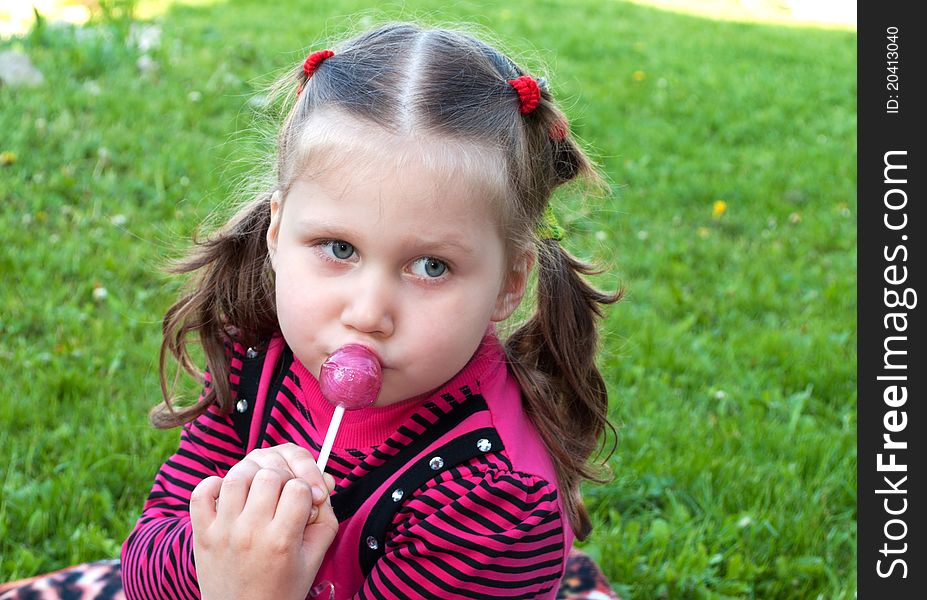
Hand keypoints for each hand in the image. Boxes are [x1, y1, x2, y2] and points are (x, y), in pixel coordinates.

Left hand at [190, 444, 338, 599]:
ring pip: (238, 476)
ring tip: (259, 490)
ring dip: (253, 476)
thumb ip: (325, 521)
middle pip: (269, 475)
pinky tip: (231, 495)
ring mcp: (222, 531)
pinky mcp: (202, 533)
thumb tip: (321, 489)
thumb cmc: (280, 590)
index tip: (304, 503)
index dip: (306, 489)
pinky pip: (201, 492)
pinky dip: (214, 484)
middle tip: (284, 494)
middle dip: (283, 478)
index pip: (299, 488)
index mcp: (281, 540)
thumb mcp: (313, 560)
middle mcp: (250, 532)